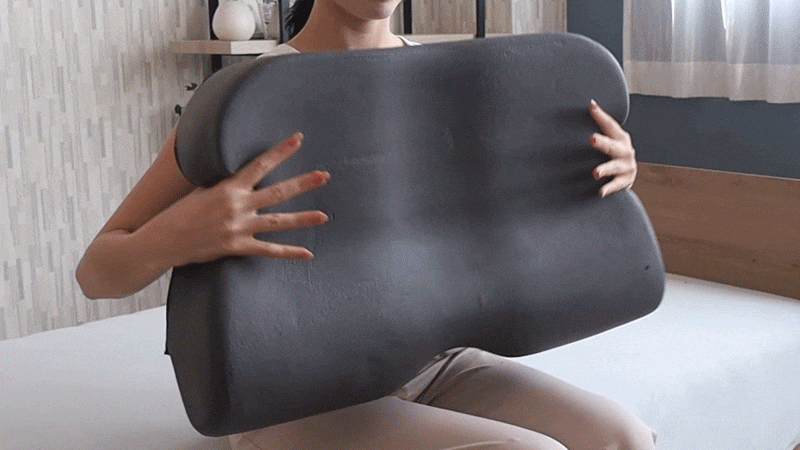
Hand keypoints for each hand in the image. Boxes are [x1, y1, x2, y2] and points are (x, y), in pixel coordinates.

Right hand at [156, 132, 329, 264]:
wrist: (160, 242)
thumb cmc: (178, 212)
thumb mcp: (199, 189)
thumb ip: (223, 182)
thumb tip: (238, 170)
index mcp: (228, 187)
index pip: (261, 164)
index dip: (281, 151)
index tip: (299, 138)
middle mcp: (237, 206)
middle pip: (278, 192)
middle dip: (303, 183)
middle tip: (325, 175)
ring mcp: (239, 228)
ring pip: (279, 222)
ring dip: (303, 218)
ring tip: (324, 215)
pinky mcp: (237, 247)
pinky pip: (269, 250)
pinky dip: (289, 253)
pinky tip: (308, 252)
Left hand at [587, 100, 636, 197]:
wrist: (628, 174)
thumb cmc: (614, 151)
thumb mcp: (610, 137)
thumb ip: (601, 122)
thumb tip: (590, 103)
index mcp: (620, 137)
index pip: (610, 125)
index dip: (601, 116)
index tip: (591, 107)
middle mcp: (625, 150)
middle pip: (612, 145)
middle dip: (602, 142)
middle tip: (591, 139)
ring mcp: (627, 166)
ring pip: (615, 167)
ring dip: (605, 169)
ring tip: (595, 173)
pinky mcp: (625, 180)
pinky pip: (617, 184)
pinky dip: (609, 188)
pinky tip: (600, 192)